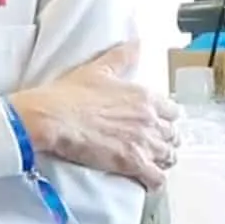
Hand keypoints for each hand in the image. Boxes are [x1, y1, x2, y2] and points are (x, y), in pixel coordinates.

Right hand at [9, 42, 180, 189]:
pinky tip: (145, 180)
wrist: (51, 118)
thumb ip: (121, 57)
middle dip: (164, 141)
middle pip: (173, 136)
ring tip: (149, 164)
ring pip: (168, 157)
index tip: (156, 123)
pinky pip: (157, 178)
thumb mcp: (96, 69)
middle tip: (151, 146)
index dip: (165, 118)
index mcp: (144, 97)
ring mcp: (143, 142)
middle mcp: (149, 119)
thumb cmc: (68, 94)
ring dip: (160, 161)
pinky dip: (154, 181)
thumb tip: (136, 42)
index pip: (172, 111)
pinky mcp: (132, 163)